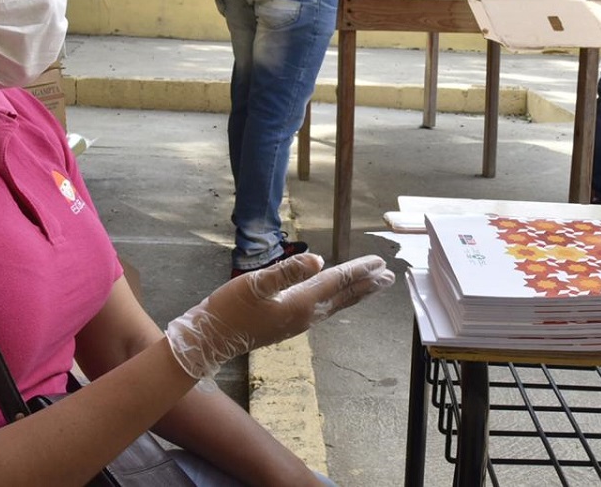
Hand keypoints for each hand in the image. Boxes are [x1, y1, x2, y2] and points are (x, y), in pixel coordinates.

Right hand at [165, 254, 393, 380]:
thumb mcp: (255, 284)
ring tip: (372, 285)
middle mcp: (306, 315)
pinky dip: (338, 299)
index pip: (337, 282)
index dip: (359, 270)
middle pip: (344, 297)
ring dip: (356, 293)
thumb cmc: (229, 309)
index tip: (380, 261)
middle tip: (389, 276)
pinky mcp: (289, 324)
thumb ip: (287, 271)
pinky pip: (324, 309)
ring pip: (336, 304)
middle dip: (367, 285)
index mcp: (301, 303)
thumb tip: (318, 260)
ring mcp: (298, 322)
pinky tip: (335, 297)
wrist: (211, 340)